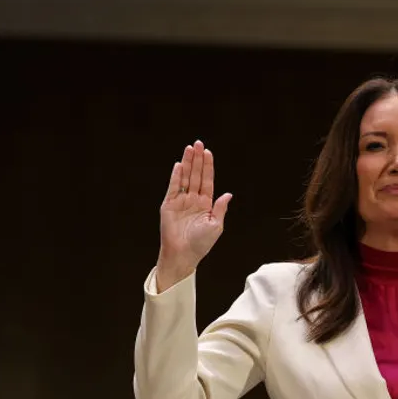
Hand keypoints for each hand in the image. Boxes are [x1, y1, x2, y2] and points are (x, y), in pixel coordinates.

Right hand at [156, 140, 232, 290]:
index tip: (208, 153)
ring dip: (187, 163)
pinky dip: (176, 176)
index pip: (207, 181)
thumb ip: (221, 208)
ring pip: (185, 178)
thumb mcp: (216, 225)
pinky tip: (179, 165)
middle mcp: (193, 200)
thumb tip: (228, 194)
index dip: (208, 167)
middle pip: (196, 175)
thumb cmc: (201, 244)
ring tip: (189, 149)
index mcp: (206, 204)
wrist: (183, 254)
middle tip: (198, 143)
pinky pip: (173, 187)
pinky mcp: (169, 205)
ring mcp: (180, 201)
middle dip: (197, 160)